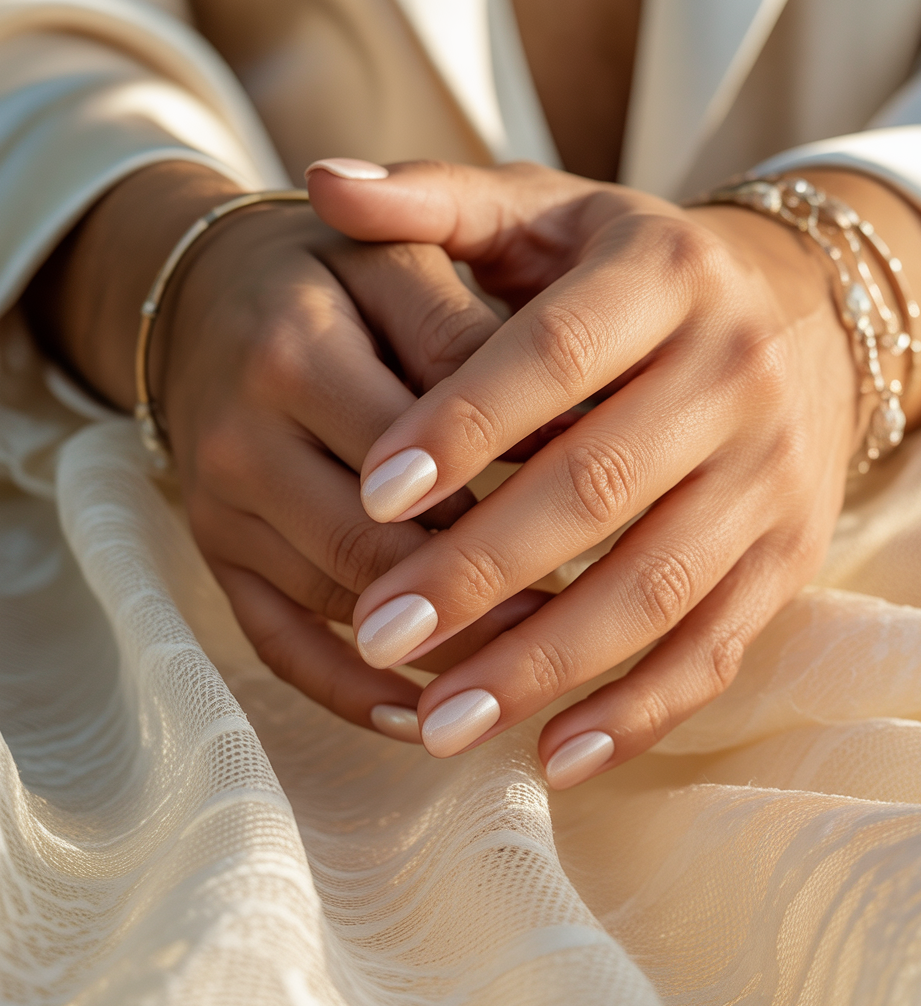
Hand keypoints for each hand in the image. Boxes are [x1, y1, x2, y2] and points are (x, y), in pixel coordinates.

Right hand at [29, 162, 549, 738]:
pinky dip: (347, 691)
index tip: (603, 526)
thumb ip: (467, 334)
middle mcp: (241, 441)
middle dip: (479, 593)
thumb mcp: (395, 264)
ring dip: (436, 649)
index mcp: (292, 352)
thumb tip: (563, 428)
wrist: (207, 297)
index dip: (511, 492)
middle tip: (578, 621)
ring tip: (528, 670)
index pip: (417, 448)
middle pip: (374, 546)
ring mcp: (221, 511)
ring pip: (339, 604)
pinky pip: (277, 643)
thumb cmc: (329, 275)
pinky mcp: (218, 556)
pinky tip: (418, 716)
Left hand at [306, 160, 884, 782]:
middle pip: (599, 486)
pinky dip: (639, 710)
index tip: (370, 495)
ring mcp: (772, 475)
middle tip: (378, 632)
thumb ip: (441, 202)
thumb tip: (321, 183)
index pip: (558, 353)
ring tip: (440, 724)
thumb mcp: (551, 215)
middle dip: (482, 569)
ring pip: (655, 586)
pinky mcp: (790, 555)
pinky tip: (554, 757)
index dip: (465, 422)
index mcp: (665, 276)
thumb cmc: (635, 274)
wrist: (801, 315)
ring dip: (544, 664)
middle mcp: (734, 373)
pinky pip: (717, 645)